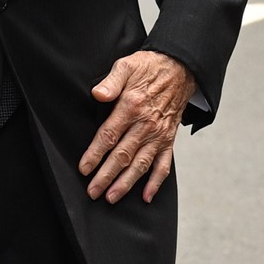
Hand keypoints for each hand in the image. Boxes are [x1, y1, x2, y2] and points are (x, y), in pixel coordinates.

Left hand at [79, 52, 194, 204]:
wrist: (179, 69)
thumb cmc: (148, 68)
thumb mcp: (126, 66)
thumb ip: (111, 81)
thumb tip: (97, 94)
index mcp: (132, 107)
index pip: (109, 136)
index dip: (95, 154)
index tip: (84, 168)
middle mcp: (146, 125)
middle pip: (123, 155)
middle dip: (106, 176)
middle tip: (92, 192)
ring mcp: (159, 135)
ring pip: (141, 164)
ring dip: (126, 183)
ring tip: (112, 198)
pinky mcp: (169, 140)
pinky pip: (163, 165)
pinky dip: (155, 182)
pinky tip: (145, 196)